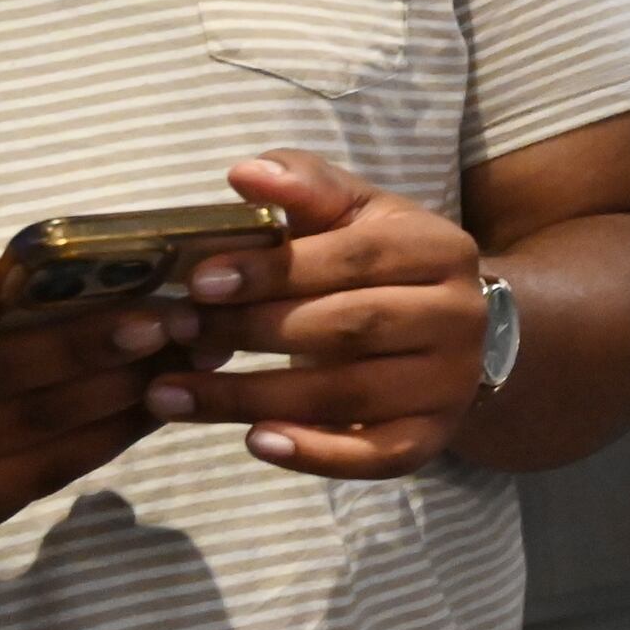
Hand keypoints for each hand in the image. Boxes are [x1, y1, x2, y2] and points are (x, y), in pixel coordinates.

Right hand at [0, 235, 198, 553]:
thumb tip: (26, 280)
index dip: (72, 347)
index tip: (154, 314)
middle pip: (24, 426)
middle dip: (126, 377)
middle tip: (203, 334)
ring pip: (34, 470)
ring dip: (122, 420)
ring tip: (187, 368)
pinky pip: (13, 495)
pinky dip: (79, 454)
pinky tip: (127, 412)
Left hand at [145, 152, 487, 478]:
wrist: (457, 334)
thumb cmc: (383, 267)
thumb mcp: (354, 214)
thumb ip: (304, 188)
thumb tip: (246, 175)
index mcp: (438, 249)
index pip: (356, 257)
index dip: (276, 269)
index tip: (200, 281)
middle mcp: (457, 317)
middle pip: (351, 327)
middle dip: (253, 332)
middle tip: (177, 333)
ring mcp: (450, 383)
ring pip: (350, 395)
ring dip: (252, 398)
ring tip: (171, 395)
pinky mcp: (434, 438)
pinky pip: (375, 455)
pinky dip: (315, 454)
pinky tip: (255, 442)